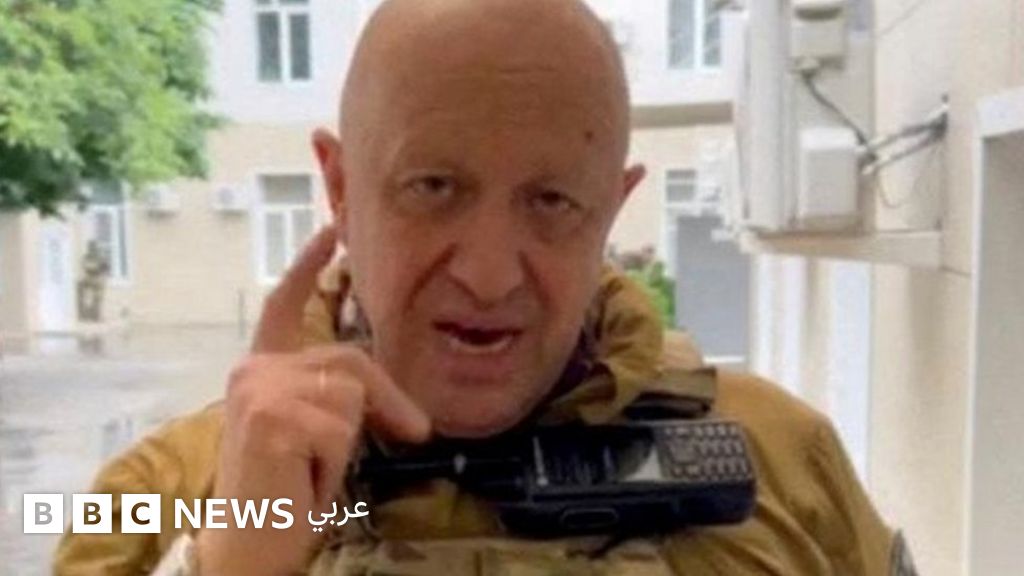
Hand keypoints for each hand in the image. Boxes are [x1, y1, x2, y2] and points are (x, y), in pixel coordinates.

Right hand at [195, 228, 430, 575]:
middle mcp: (253, 371)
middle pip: (349, 361)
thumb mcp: (315, 434)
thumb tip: (403, 407)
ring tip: (314, 472)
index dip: (308, 266)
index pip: (284, 305)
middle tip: (415, 432)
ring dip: (350, 444)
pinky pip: (342, 428)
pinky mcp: (271, 416)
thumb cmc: (282, 494)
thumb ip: (335, 398)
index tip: (333, 230)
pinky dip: (338, 462)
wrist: (247, 546)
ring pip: (351, 394)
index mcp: (262, 371)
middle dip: (389, 401)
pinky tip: (305, 480)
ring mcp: (259, 390)